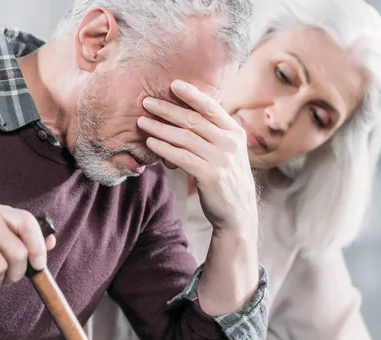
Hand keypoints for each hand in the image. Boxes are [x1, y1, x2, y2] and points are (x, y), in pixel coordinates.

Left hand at [138, 79, 257, 233]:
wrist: (238, 213)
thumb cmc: (227, 179)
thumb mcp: (228, 152)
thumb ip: (213, 134)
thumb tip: (186, 114)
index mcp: (235, 132)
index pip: (211, 107)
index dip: (192, 94)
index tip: (173, 84)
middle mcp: (230, 143)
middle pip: (193, 120)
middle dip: (167, 110)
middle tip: (147, 102)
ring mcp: (221, 159)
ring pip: (184, 138)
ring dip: (160, 128)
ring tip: (142, 122)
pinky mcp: (210, 175)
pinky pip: (182, 157)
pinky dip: (164, 148)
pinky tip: (151, 143)